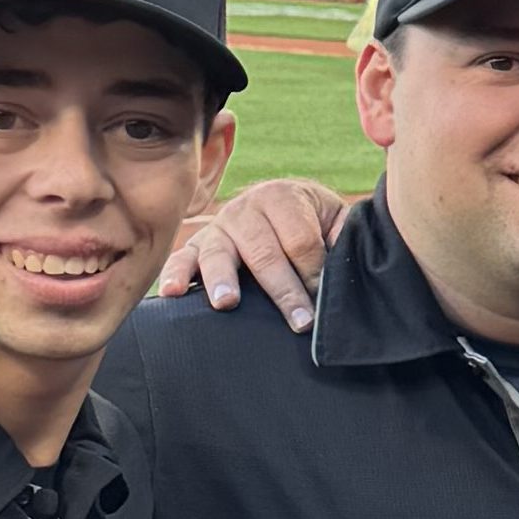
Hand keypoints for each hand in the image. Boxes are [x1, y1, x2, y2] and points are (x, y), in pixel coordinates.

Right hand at [154, 177, 348, 326]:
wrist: (281, 206)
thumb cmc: (313, 221)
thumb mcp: (334, 219)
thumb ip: (343, 236)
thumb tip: (346, 257)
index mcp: (283, 196)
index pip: (300, 239)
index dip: (314, 271)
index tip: (324, 298)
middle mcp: (247, 207)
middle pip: (264, 252)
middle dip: (284, 290)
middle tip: (301, 322)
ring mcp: (219, 227)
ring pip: (220, 254)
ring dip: (223, 279)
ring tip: (227, 302)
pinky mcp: (198, 246)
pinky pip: (182, 259)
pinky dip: (175, 274)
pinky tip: (172, 293)